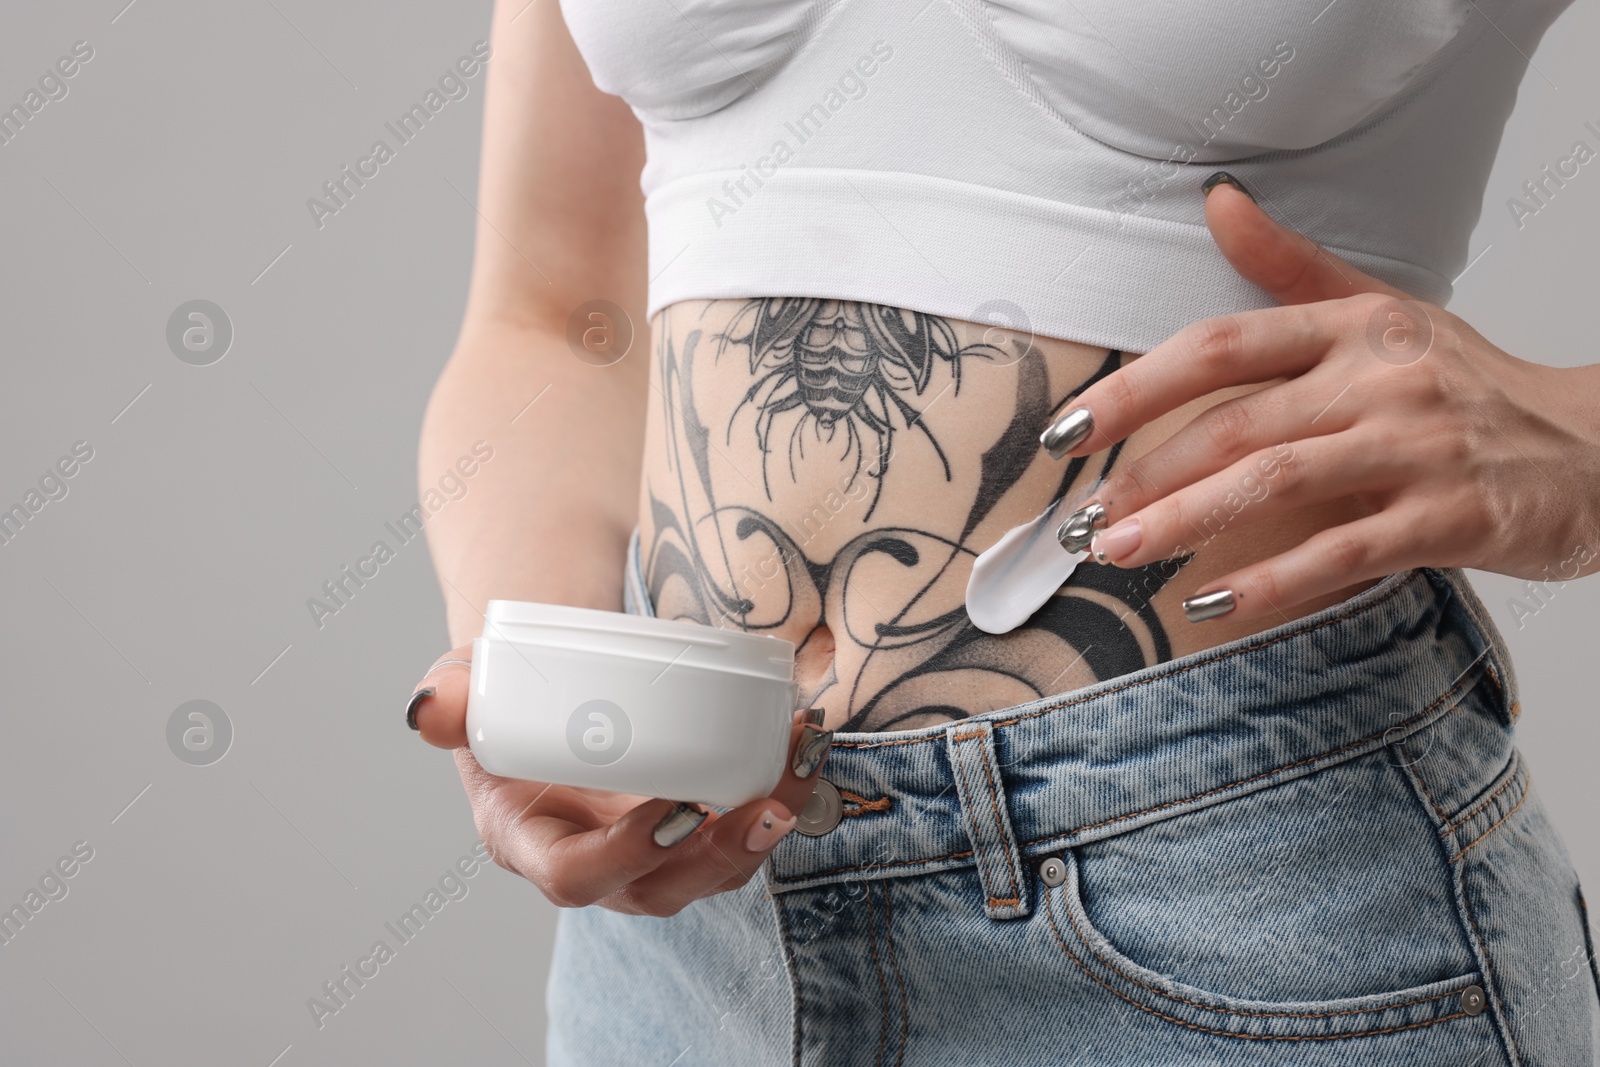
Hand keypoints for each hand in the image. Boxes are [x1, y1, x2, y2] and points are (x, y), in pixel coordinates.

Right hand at [406, 646, 830, 915]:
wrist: (550, 678)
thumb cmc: (504, 690)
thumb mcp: (468, 686)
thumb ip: (450, 696)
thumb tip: (429, 706)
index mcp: (532, 842)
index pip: (577, 877)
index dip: (627, 854)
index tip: (675, 807)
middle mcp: (600, 860)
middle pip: (666, 887)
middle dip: (723, 853)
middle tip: (765, 803)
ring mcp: (654, 848)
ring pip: (720, 864)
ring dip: (769, 822)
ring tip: (801, 766)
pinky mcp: (697, 821)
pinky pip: (746, 825)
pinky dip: (783, 789)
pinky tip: (807, 747)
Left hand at [1044, 172, 1599, 622]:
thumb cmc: (1471, 383)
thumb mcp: (1384, 310)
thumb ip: (1290, 268)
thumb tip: (1217, 204)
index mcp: (1353, 327)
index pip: (1222, 345)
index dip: (1135, 386)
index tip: (1068, 429)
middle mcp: (1381, 378)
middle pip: (1237, 423)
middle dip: (1147, 474)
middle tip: (1082, 519)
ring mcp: (1418, 446)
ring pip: (1280, 482)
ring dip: (1189, 521)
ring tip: (1121, 553)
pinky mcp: (1451, 517)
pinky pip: (1344, 552)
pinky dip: (1273, 581)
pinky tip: (1211, 602)